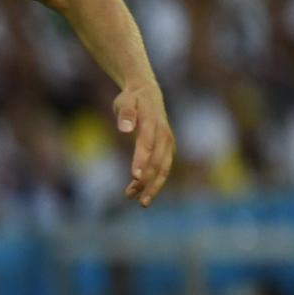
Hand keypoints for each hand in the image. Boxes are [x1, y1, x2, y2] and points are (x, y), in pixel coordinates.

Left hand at [113, 81, 174, 206]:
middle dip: (146, 180)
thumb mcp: (125, 101)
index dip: (141, 161)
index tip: (134, 176)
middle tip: (130, 195)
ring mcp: (168, 142)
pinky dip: (156, 181)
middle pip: (157, 161)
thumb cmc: (132, 99)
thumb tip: (125, 129)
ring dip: (153, 186)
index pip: (147, 144)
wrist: (148, 92)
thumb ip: (126, 114)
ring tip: (140, 202)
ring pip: (163, 168)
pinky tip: (144, 193)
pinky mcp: (168, 148)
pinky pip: (164, 167)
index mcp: (152, 123)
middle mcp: (164, 134)